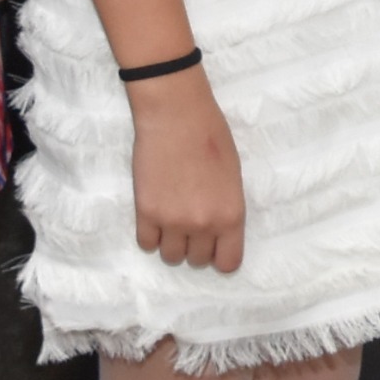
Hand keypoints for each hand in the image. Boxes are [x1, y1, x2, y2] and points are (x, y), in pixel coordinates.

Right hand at [127, 72, 246, 270]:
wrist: (176, 116)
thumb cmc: (212, 137)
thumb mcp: (233, 177)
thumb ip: (225, 209)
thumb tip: (214, 231)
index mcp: (231, 216)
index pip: (228, 264)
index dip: (219, 256)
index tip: (213, 245)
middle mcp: (203, 225)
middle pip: (197, 260)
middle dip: (194, 245)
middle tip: (189, 221)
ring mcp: (173, 221)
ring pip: (171, 256)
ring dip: (171, 242)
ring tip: (170, 218)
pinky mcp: (146, 213)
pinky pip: (146, 244)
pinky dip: (150, 234)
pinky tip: (154, 215)